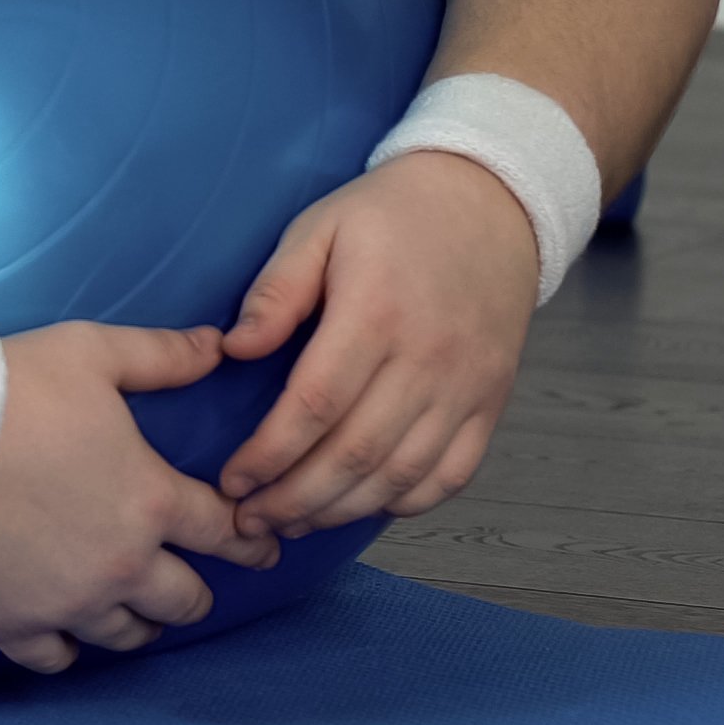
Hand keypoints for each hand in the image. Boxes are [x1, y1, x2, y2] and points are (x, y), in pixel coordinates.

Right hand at [0, 322, 279, 673]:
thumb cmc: (9, 391)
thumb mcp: (94, 353)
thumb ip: (163, 355)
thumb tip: (216, 347)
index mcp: (152, 502)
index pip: (225, 532)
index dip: (251, 540)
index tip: (261, 547)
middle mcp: (122, 565)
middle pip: (185, 600)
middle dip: (195, 591)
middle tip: (190, 582)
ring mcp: (68, 602)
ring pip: (127, 636)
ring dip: (138, 623)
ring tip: (135, 613)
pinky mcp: (13, 623)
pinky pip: (56, 659)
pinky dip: (66, 649)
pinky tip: (66, 635)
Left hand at [214, 151, 535, 540]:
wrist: (491, 202)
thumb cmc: (393, 215)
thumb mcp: (320, 227)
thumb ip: (276, 291)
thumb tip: (234, 350)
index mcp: (376, 312)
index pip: (314, 406)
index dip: (269, 454)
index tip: (232, 479)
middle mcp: (427, 359)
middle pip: (356, 455)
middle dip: (295, 500)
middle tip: (250, 521)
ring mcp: (467, 386)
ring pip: (402, 476)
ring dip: (342, 511)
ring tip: (294, 522)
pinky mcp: (491, 402)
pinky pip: (452, 474)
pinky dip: (407, 502)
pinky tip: (363, 506)